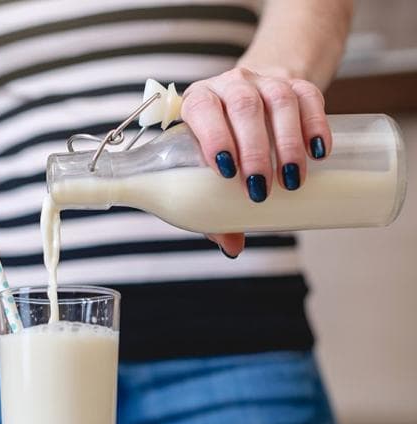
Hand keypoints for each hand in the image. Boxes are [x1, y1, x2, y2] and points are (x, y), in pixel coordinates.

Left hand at [181, 67, 330, 256]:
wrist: (255, 103)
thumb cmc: (224, 144)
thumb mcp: (211, 170)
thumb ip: (214, 207)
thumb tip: (232, 248)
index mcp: (199, 102)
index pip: (202, 109)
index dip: (213, 136)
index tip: (225, 170)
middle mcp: (230, 85)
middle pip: (243, 107)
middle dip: (254, 149)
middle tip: (260, 188)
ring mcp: (266, 82)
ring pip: (279, 101)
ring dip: (287, 143)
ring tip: (291, 179)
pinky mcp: (298, 84)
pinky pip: (310, 98)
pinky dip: (316, 126)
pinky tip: (319, 153)